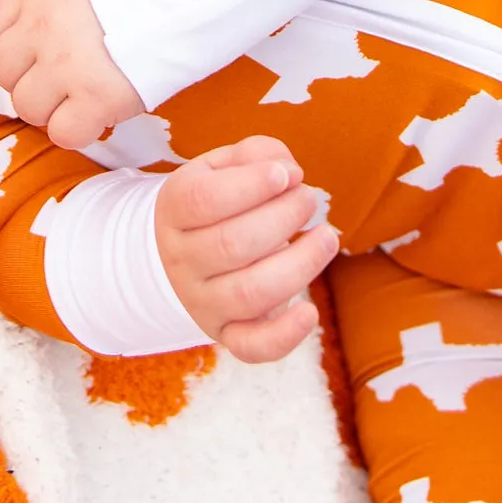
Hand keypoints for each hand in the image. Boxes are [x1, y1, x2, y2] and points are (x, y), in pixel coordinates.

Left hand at [0, 0, 144, 150]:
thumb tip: (6, 48)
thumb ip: (41, 4)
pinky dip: (74, 131)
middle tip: (57, 83)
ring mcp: (65, 64)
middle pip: (4, 73)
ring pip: (27, 107)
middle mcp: (42, 27)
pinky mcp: (95, 97)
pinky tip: (94, 116)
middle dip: (25, 82)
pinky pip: (62, 133)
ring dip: (49, 109)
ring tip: (79, 97)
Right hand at [155, 138, 341, 362]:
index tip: (286, 174)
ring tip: (327, 236)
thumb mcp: (222, 166)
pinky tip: (310, 310)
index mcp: (174, 210)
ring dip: (300, 263)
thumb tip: (288, 171)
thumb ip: (255, 155)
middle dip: (283, 217)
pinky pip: (251, 347)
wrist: (180, 255)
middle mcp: (182, 260)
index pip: (204, 200)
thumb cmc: (214, 201)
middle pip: (232, 244)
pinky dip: (284, 335)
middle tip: (308, 198)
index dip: (251, 185)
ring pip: (250, 293)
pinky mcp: (226, 334)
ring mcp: (202, 302)